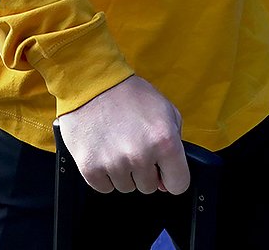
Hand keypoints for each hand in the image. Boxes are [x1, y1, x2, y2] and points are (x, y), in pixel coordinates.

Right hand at [57, 76, 189, 194]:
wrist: (90, 81)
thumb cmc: (128, 93)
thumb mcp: (165, 108)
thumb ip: (175, 142)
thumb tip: (166, 177)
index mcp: (164, 141)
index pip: (178, 184)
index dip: (171, 176)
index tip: (162, 168)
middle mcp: (140, 156)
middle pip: (149, 187)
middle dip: (144, 169)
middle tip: (132, 143)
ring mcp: (114, 164)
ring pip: (126, 187)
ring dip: (123, 171)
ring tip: (115, 143)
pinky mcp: (90, 168)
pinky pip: (104, 187)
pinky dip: (103, 173)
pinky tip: (102, 150)